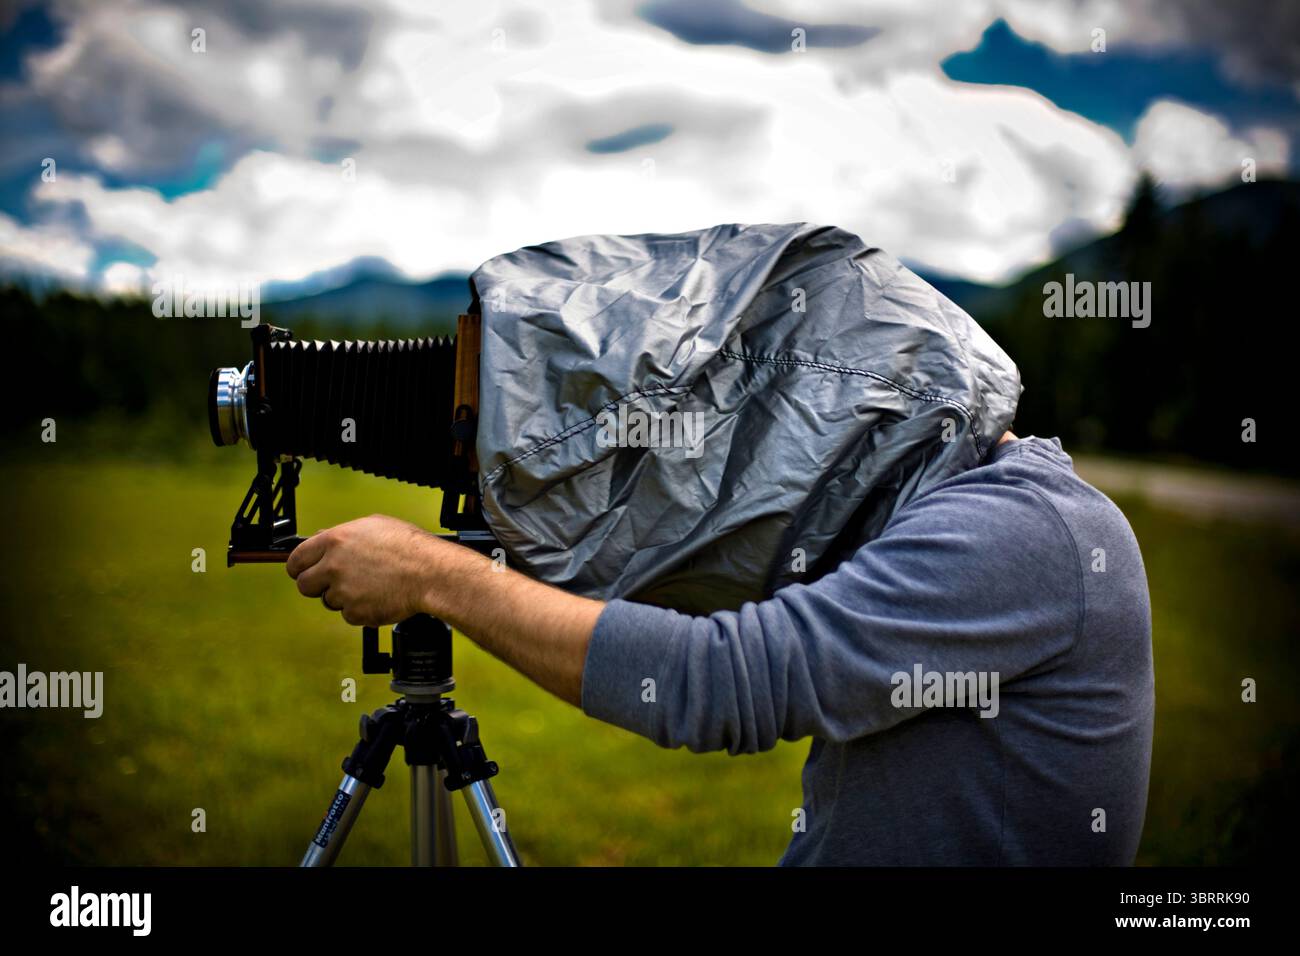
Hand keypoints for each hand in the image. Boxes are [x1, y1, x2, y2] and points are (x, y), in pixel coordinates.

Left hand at [286, 514, 445, 626]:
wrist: (430, 573)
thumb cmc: (410, 548)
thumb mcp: (374, 525)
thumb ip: (343, 533)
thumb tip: (322, 537)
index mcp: (335, 541)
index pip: (296, 559)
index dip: (299, 567)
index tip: (303, 571)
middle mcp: (334, 566)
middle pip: (304, 585)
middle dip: (317, 586)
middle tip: (334, 583)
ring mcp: (343, 591)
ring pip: (329, 601)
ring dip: (343, 597)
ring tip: (369, 585)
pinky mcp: (355, 612)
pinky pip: (349, 615)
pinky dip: (361, 610)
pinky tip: (377, 596)